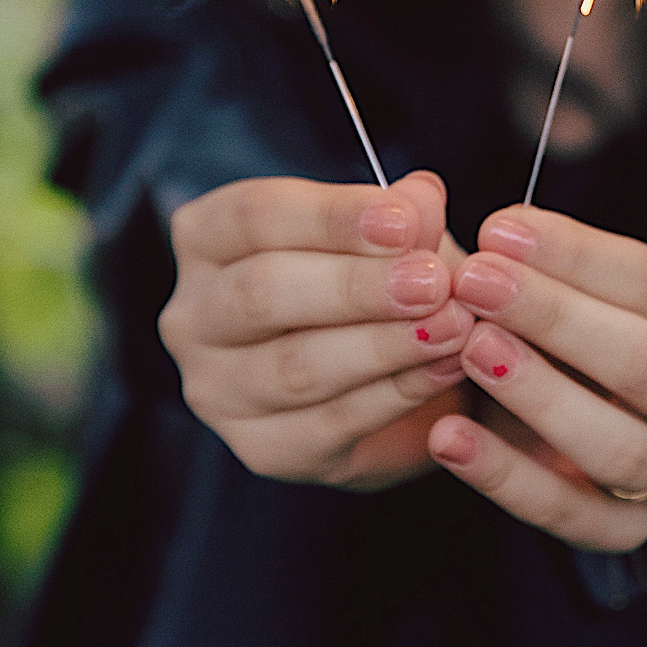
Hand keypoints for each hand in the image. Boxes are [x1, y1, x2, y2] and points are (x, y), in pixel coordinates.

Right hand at [160, 171, 473, 490]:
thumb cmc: (375, 283)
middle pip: (262, 293)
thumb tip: (421, 198)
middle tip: (433, 283)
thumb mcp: (394, 237)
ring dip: (383, 345)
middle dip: (356, 287)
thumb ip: (405, 216)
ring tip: (453, 326)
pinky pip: (327, 424)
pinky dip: (395, 394)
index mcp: (208, 238)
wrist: (389, 372)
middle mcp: (193, 315)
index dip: (332, 218)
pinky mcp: (260, 448)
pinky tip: (445, 368)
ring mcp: (218, 389)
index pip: (255, 216)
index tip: (404, 221)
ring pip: (294, 366)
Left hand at [427, 206, 646, 551]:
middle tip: (474, 279)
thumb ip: (542, 261)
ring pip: (618, 444)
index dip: (577, 253)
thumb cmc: (582, 340)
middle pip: (643, 359)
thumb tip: (486, 224)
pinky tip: (447, 438)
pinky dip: (503, 476)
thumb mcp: (580, 293)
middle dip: (553, 314)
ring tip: (470, 348)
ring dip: (538, 393)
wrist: (595, 432)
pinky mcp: (627, 531)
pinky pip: (567, 512)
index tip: (498, 229)